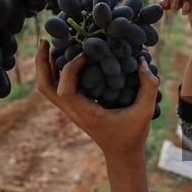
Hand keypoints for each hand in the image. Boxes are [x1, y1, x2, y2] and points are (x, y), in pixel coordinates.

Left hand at [35, 38, 159, 163]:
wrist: (121, 152)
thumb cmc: (133, 133)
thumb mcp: (146, 110)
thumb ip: (148, 85)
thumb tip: (141, 58)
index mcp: (86, 113)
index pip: (65, 90)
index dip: (70, 68)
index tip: (85, 54)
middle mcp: (72, 111)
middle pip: (45, 86)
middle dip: (42, 62)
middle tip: (46, 40)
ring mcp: (69, 109)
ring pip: (45, 86)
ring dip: (43, 64)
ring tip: (47, 43)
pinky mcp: (72, 105)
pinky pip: (55, 86)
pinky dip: (53, 69)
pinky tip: (62, 54)